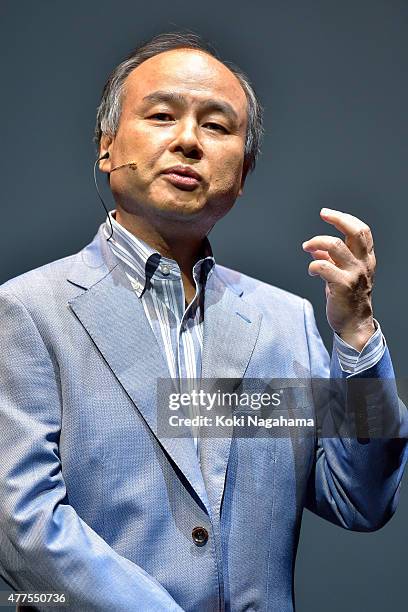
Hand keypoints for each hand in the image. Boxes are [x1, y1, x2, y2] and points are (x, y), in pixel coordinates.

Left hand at [302, 208, 375, 350]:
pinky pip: (323, 266)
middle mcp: (363, 264)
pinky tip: (311, 271)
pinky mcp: (342, 285)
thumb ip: (332, 260)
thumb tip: (315, 248)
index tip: (329, 214)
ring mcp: (354, 274)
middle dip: (337, 218)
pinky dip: (313, 265)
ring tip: (306, 246)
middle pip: (354, 232)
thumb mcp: (343, 275)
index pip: (362, 231)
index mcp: (366, 259)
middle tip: (323, 214)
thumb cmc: (348, 299)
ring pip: (335, 245)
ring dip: (316, 242)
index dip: (346, 218)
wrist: (354, 324)